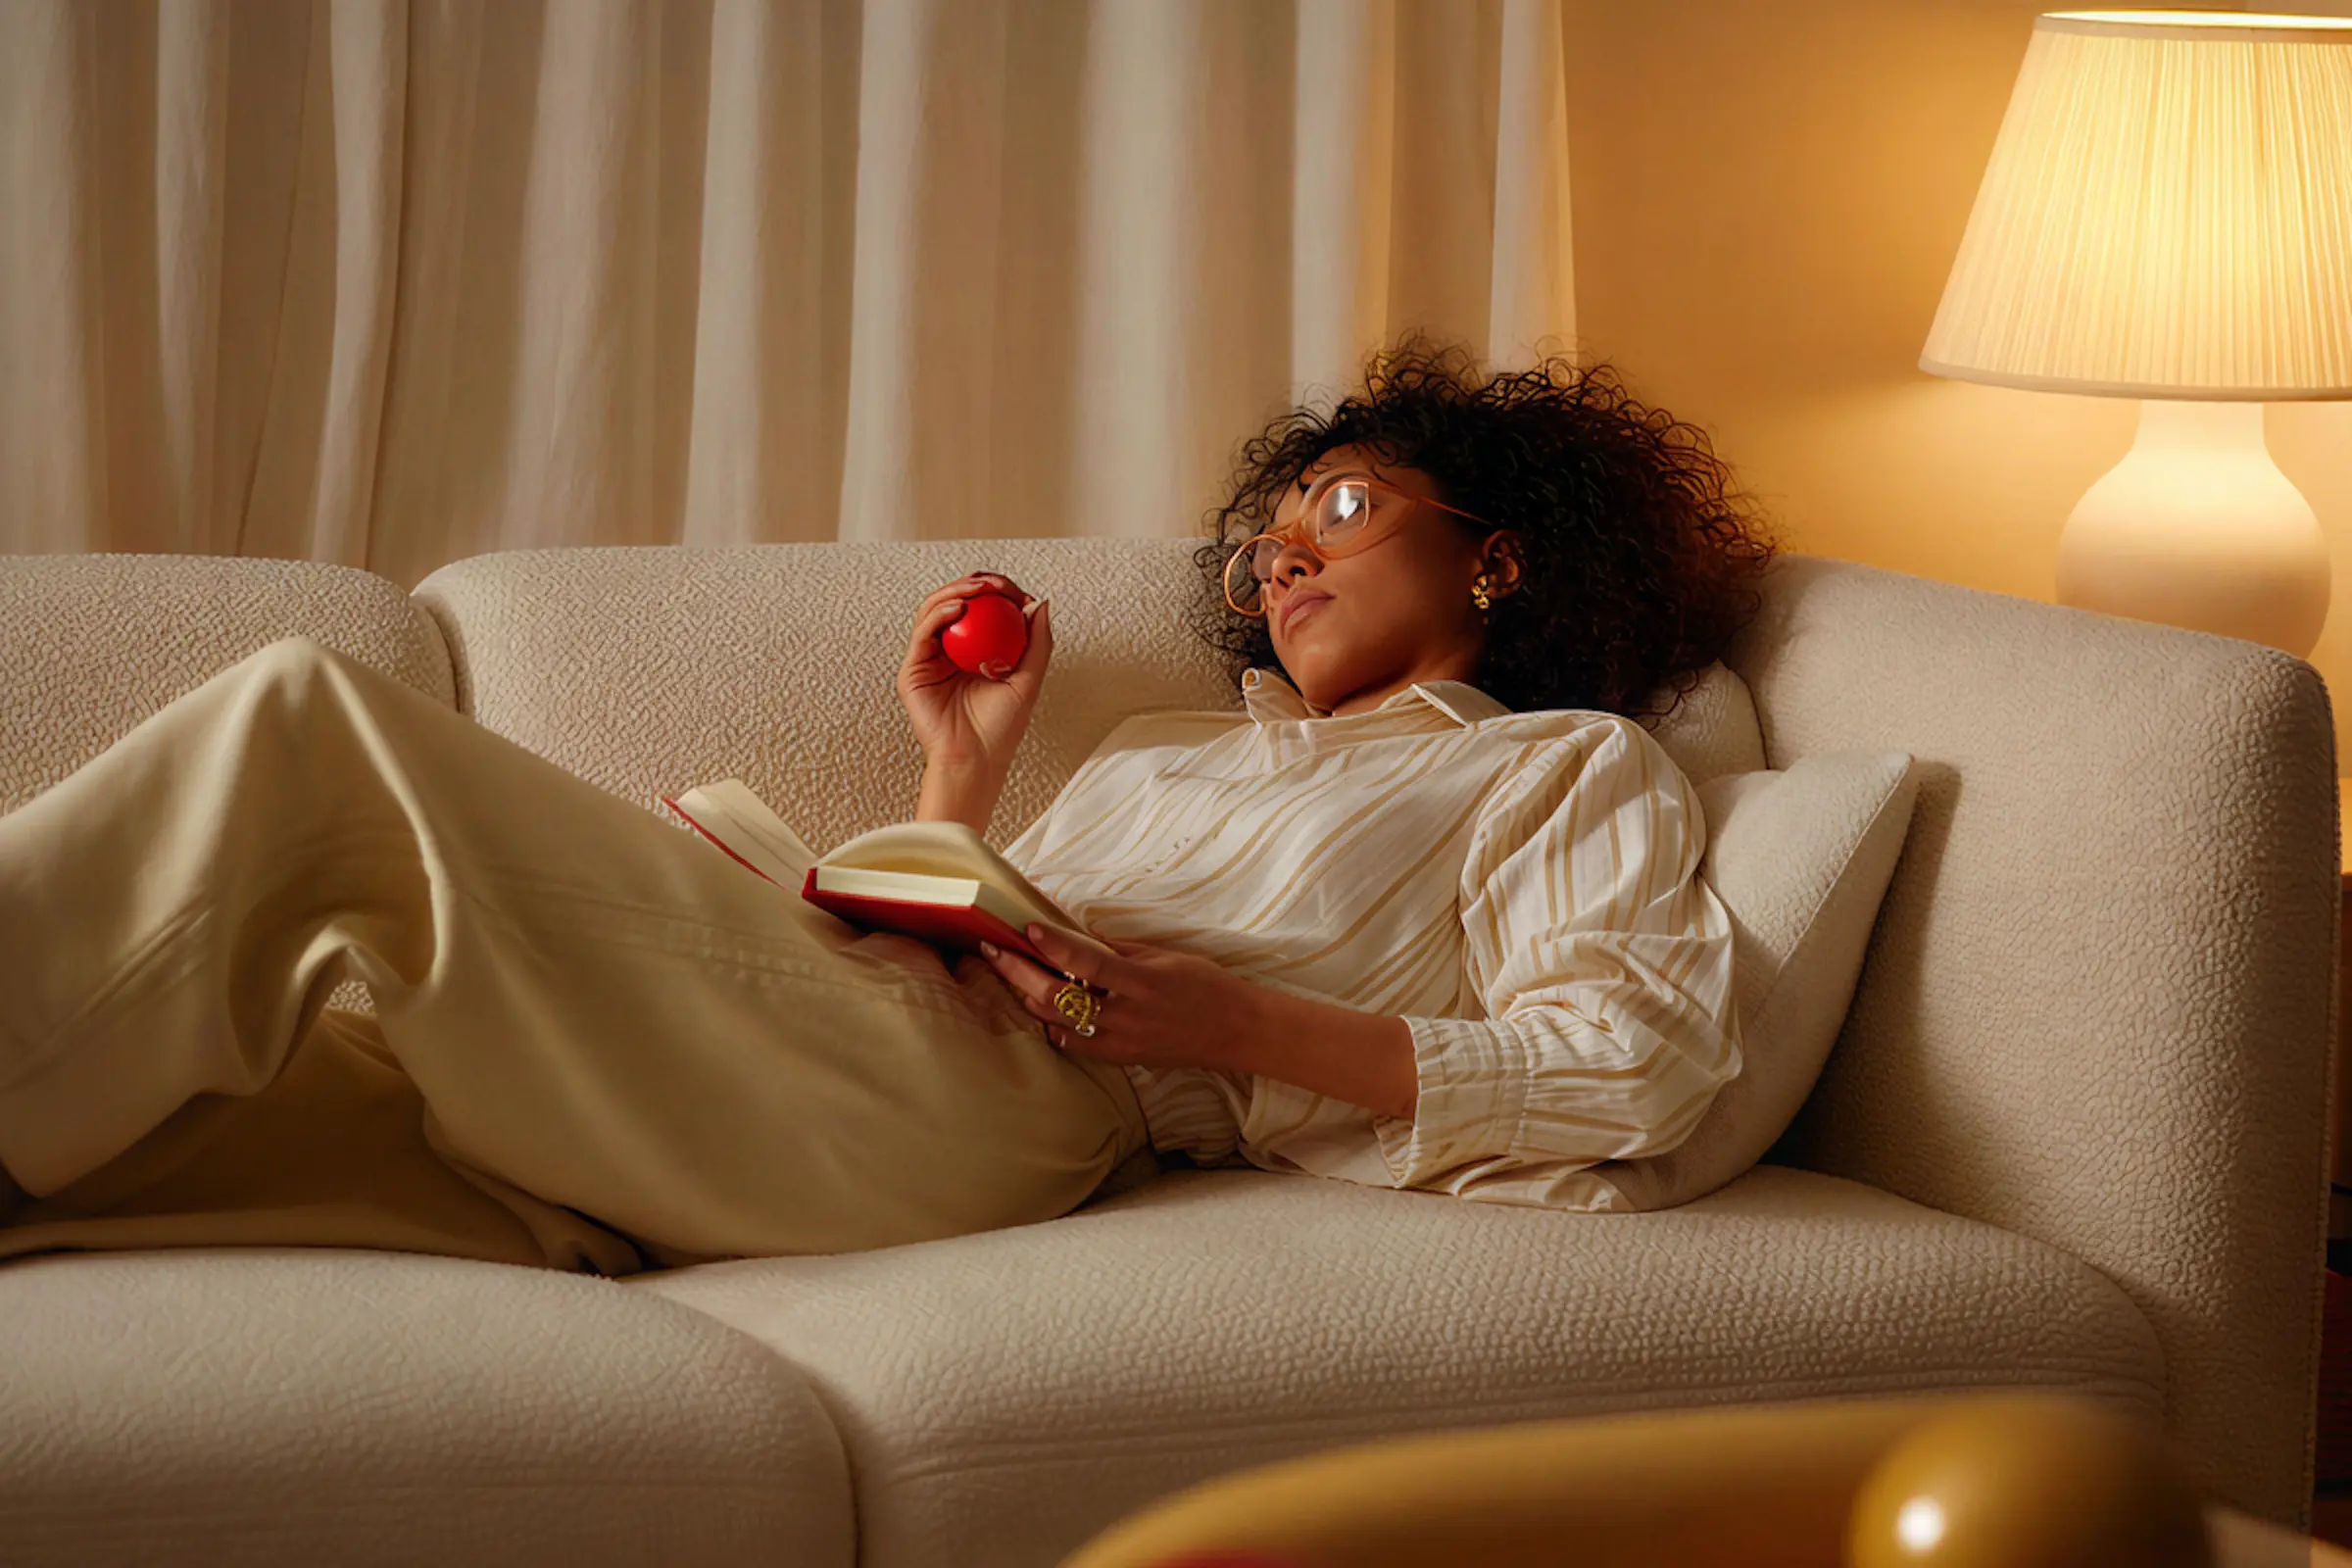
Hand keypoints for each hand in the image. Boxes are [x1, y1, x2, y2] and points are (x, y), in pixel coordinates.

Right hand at [896, 572, 1052, 776]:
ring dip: (955, 592)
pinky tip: (959, 608)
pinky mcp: (913, 670)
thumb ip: (1037, 642)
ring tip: (976, 589)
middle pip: (956, 604)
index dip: (996, 593)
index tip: (1013, 590)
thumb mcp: (1029, 680)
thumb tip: (1042, 602)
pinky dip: (939, 614)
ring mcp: (929, 659)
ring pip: (934, 611)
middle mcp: (950, 652)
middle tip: (994, 583)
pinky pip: (923, 633)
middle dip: (974, 585)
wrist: (975, 758)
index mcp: (975, 652)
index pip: (983, 611)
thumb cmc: (1001, 728)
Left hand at [977, 923, 1261, 1072]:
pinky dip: (1053, 1024)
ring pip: (1055, 1022)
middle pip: (1056, 997)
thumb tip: (1072, 938)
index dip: (1053, 944)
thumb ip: (1115, 950)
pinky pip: (1072, 1043)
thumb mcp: (1163, 956)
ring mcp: (1120, 1042)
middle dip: (1018, 972)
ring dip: (1029, 996)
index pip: (1086, 961)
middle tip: (994, 950)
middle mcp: (1126, 1016)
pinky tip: (1044, 1006)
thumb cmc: (1203, 985)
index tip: (1027, 927)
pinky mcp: (1119, 1059)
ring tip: (1011, 972)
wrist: (1234, 1031)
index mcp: (1141, 982)